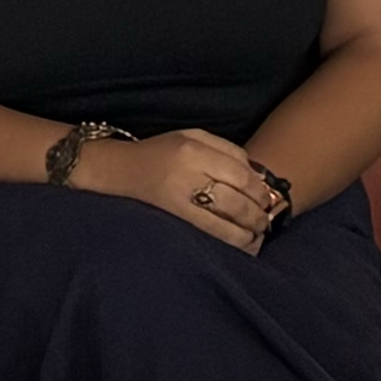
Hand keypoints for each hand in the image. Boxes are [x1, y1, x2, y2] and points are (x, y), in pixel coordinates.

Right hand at [74, 124, 281, 250]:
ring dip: (250, 230)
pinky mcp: (174, 220)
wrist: (115, 171)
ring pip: (229, 222)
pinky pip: (212, 236)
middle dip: (258, 212)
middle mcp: (187, 174)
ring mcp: (179, 200)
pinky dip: (233, 242)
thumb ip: (226, 149)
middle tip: (264, 218)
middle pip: (238, 199)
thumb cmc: (159, 153)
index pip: (240, 173)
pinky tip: (242, 243)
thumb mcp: (190, 136)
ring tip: (256, 232)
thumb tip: (258, 176)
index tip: (264, 197)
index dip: (259, 189)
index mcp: (192, 149)